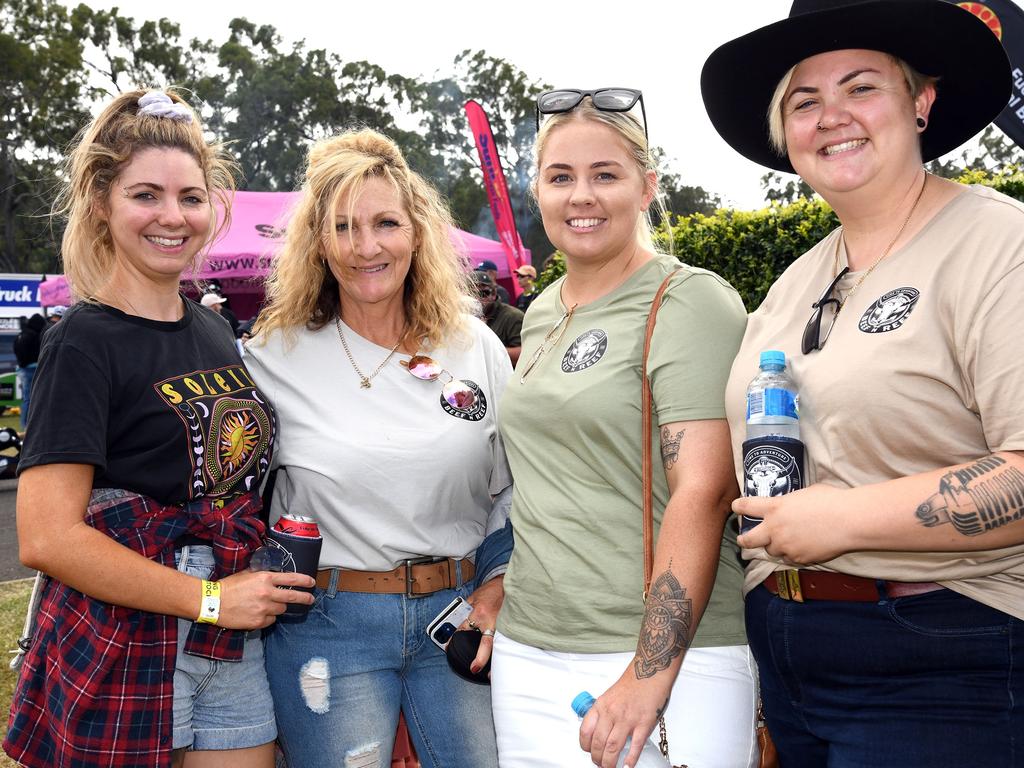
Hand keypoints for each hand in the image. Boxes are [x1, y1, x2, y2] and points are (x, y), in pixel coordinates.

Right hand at [216, 569, 314, 629]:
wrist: (212, 603)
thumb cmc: (228, 587)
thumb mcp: (247, 574)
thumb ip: (262, 574)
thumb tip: (274, 574)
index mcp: (265, 578)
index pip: (292, 579)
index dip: (304, 581)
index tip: (311, 583)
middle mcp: (267, 593)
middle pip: (293, 597)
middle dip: (305, 598)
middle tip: (310, 599)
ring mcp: (264, 609)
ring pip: (281, 610)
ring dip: (278, 608)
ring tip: (265, 605)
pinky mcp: (259, 621)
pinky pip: (271, 621)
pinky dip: (268, 618)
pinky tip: (257, 614)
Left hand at [460, 575, 503, 674]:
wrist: (507, 584)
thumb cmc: (490, 590)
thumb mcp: (473, 598)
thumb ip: (466, 609)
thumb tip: (458, 620)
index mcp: (479, 613)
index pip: (464, 628)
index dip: (455, 638)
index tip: (449, 646)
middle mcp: (491, 621)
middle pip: (486, 643)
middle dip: (480, 658)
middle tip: (474, 669)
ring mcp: (502, 625)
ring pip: (497, 645)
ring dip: (494, 660)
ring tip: (490, 675)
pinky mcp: (509, 626)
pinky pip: (505, 641)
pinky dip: (503, 652)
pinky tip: (502, 662)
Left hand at [579, 668, 669, 767]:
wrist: (650, 671)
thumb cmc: (632, 683)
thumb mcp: (609, 696)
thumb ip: (604, 713)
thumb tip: (600, 731)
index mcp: (601, 705)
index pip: (585, 731)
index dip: (585, 746)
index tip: (588, 751)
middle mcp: (612, 712)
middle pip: (598, 743)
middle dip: (597, 758)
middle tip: (600, 764)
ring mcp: (627, 719)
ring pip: (613, 747)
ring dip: (610, 762)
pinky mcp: (644, 723)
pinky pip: (635, 745)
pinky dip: (630, 759)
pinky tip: (627, 766)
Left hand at [734, 483, 853, 564]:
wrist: (848, 521)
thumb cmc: (830, 500)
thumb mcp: (804, 493)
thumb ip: (789, 502)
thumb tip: (789, 505)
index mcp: (774, 508)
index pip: (746, 507)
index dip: (738, 507)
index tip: (736, 507)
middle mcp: (774, 528)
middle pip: (748, 540)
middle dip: (744, 540)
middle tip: (743, 539)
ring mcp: (785, 546)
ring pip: (770, 551)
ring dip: (774, 546)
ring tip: (785, 540)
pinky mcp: (798, 558)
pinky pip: (788, 559)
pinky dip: (791, 554)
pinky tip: (800, 547)